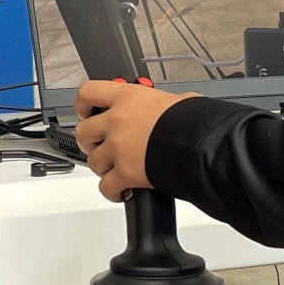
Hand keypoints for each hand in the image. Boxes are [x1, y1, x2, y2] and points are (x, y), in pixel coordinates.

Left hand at [73, 80, 193, 201]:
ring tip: (114, 169)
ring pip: (93, 161)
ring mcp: (119, 148)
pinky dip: (112, 192)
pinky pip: (106, 187)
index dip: (82, 104)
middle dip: (89, 142)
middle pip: (83, 132)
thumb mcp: (181, 100)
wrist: (201, 144)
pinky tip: (121, 191)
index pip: (88, 92)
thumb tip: (182, 103)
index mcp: (128, 98)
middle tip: (99, 145)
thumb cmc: (195, 121)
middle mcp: (118, 121)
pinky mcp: (125, 173)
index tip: (85, 111)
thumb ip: (169, 102)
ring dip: (102, 168)